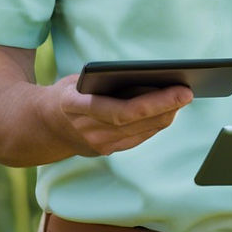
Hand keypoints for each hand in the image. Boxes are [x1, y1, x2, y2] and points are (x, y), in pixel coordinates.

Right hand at [48, 74, 193, 156]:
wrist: (42, 126)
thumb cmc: (68, 93)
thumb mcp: (82, 80)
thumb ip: (110, 82)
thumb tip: (151, 80)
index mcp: (77, 106)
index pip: (123, 111)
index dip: (155, 102)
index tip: (180, 90)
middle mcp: (88, 131)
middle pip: (137, 122)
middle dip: (167, 107)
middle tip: (188, 92)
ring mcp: (97, 145)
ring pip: (141, 132)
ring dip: (165, 116)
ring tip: (182, 98)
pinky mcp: (105, 151)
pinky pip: (137, 138)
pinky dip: (154, 124)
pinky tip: (168, 111)